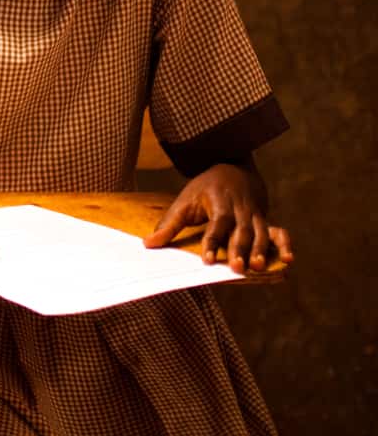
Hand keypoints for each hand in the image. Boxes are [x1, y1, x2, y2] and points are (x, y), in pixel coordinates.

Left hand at [143, 162, 292, 273]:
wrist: (234, 167)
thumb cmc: (205, 189)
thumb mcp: (185, 201)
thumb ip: (169, 224)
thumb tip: (148, 244)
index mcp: (219, 203)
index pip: (216, 225)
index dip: (212, 242)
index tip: (208, 260)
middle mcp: (240, 210)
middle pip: (242, 231)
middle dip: (240, 250)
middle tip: (238, 268)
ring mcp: (255, 215)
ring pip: (261, 234)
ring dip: (261, 251)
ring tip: (258, 267)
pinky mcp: (266, 220)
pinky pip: (280, 232)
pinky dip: (285, 244)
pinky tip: (288, 259)